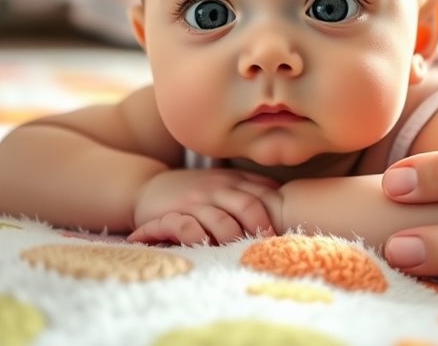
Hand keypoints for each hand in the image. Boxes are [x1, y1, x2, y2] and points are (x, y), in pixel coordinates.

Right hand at [129, 169, 280, 244]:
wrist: (148, 188)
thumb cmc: (196, 191)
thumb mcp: (225, 184)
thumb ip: (252, 189)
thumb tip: (286, 201)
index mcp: (234, 181)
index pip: (263, 194)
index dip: (278, 214)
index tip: (289, 231)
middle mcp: (216, 188)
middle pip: (247, 205)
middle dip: (261, 228)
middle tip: (269, 247)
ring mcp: (194, 201)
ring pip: (221, 219)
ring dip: (234, 239)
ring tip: (243, 256)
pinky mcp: (171, 214)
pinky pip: (187, 227)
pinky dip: (200, 240)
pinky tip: (208, 251)